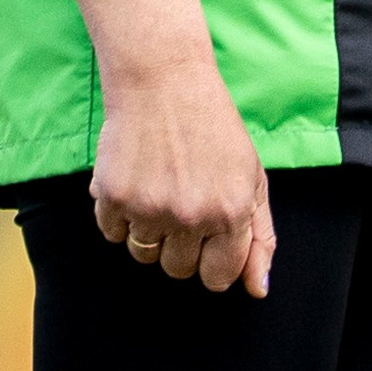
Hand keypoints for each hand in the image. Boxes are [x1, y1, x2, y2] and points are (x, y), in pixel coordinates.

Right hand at [75, 0, 274, 294]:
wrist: (163, 80)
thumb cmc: (213, 129)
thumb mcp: (251, 178)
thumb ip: (260, 237)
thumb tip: (258, 290)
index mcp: (232, 212)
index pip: (218, 277)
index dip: (210, 260)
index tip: (205, 237)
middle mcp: (192, 215)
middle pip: (177, 270)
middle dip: (178, 244)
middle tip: (180, 199)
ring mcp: (150, 207)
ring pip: (143, 254)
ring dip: (147, 229)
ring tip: (158, 185)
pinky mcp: (114, 196)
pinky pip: (111, 233)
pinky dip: (118, 213)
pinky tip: (134, 177)